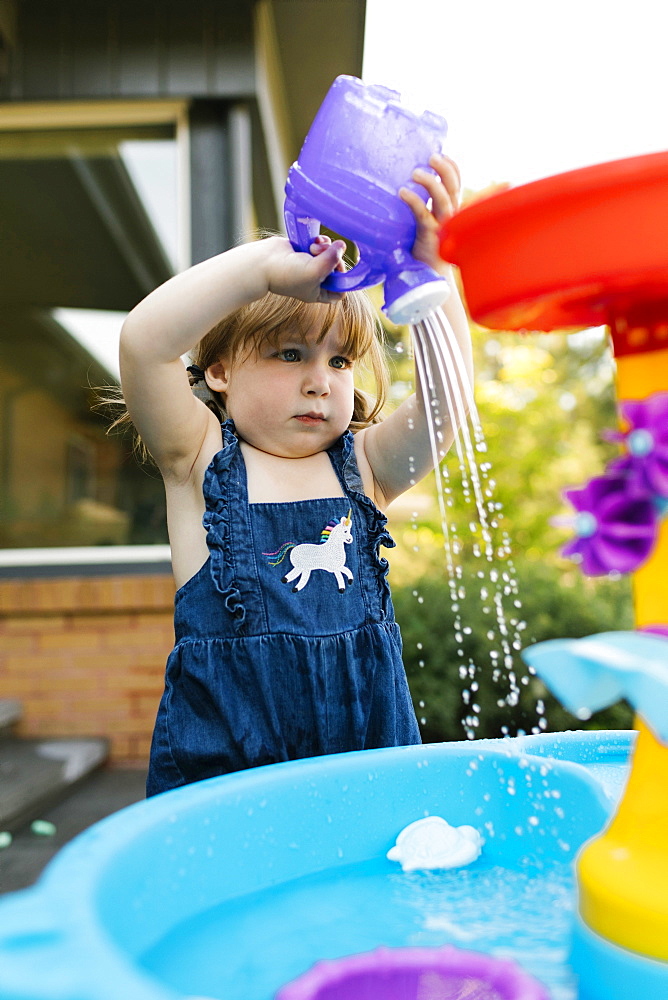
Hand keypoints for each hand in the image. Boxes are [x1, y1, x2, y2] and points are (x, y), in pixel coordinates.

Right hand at [264, 235, 346, 303]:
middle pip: (337, 269)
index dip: (344, 280)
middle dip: (333, 259)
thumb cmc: (287, 274)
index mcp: (318, 293)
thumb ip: (332, 260)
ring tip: (314, 247)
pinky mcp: (306, 251)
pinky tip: (313, 241)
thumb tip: (343, 245)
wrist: (263, 262)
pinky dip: (320, 242)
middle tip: (324, 253)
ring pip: (330, 254)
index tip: (339, 269)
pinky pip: (322, 245)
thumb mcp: (314, 272)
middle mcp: (316, 281)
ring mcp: (311, 265)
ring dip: (326, 248)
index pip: (340, 291)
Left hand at [399, 154, 460, 275]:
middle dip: (445, 168)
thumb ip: (420, 209)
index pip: (457, 184)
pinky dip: (414, 200)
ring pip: (443, 198)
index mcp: (450, 211)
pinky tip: (403, 192)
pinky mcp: (430, 236)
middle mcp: (450, 216)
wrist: (426, 277)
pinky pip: (424, 214)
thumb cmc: (421, 249)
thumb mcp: (423, 224)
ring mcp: (442, 226)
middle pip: (453, 187)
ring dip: (431, 182)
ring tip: (415, 172)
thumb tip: (400, 187)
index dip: (452, 167)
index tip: (440, 153)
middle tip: (431, 156)